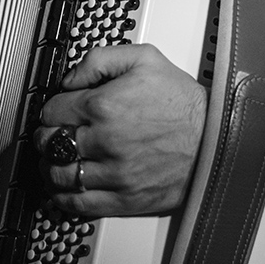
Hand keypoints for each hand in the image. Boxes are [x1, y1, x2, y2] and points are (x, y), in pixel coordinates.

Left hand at [33, 44, 206, 216]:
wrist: (217, 139)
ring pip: (59, 175)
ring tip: (57, 161)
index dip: (52, 109)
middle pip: (49, 144)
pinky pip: (78, 204)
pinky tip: (66, 187)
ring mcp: (113, 173)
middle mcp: (105, 141)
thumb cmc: (185, 104)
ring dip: (51, 168)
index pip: (51, 111)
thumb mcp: (145, 59)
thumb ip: (99, 60)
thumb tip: (70, 77)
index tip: (59, 112)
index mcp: (104, 106)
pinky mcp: (124, 199)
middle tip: (53, 135)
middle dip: (47, 137)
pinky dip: (63, 197)